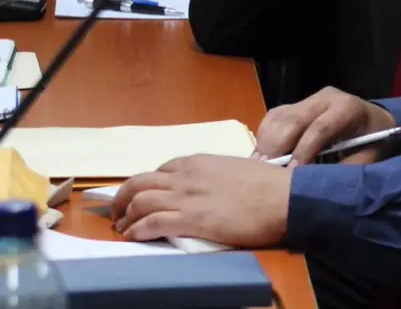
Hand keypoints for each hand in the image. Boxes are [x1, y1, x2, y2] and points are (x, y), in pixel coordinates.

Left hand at [111, 154, 291, 247]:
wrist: (282, 198)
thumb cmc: (269, 185)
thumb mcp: (237, 170)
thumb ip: (216, 176)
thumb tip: (212, 189)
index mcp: (199, 162)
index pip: (161, 169)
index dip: (146, 184)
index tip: (142, 195)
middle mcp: (186, 176)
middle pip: (139, 182)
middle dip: (122, 197)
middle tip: (118, 212)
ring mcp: (186, 197)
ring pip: (139, 202)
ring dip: (126, 216)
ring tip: (122, 229)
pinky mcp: (189, 220)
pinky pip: (151, 224)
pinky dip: (136, 231)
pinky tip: (133, 238)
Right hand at [253, 86, 397, 165]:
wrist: (373, 121)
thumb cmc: (374, 142)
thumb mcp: (370, 157)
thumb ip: (348, 169)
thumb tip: (320, 188)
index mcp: (348, 108)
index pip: (320, 127)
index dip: (304, 151)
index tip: (290, 174)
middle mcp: (325, 98)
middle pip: (293, 120)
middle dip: (278, 148)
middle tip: (266, 174)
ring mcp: (307, 99)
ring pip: (278, 118)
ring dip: (266, 144)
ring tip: (259, 169)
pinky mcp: (294, 105)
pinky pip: (272, 119)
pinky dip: (264, 138)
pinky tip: (262, 158)